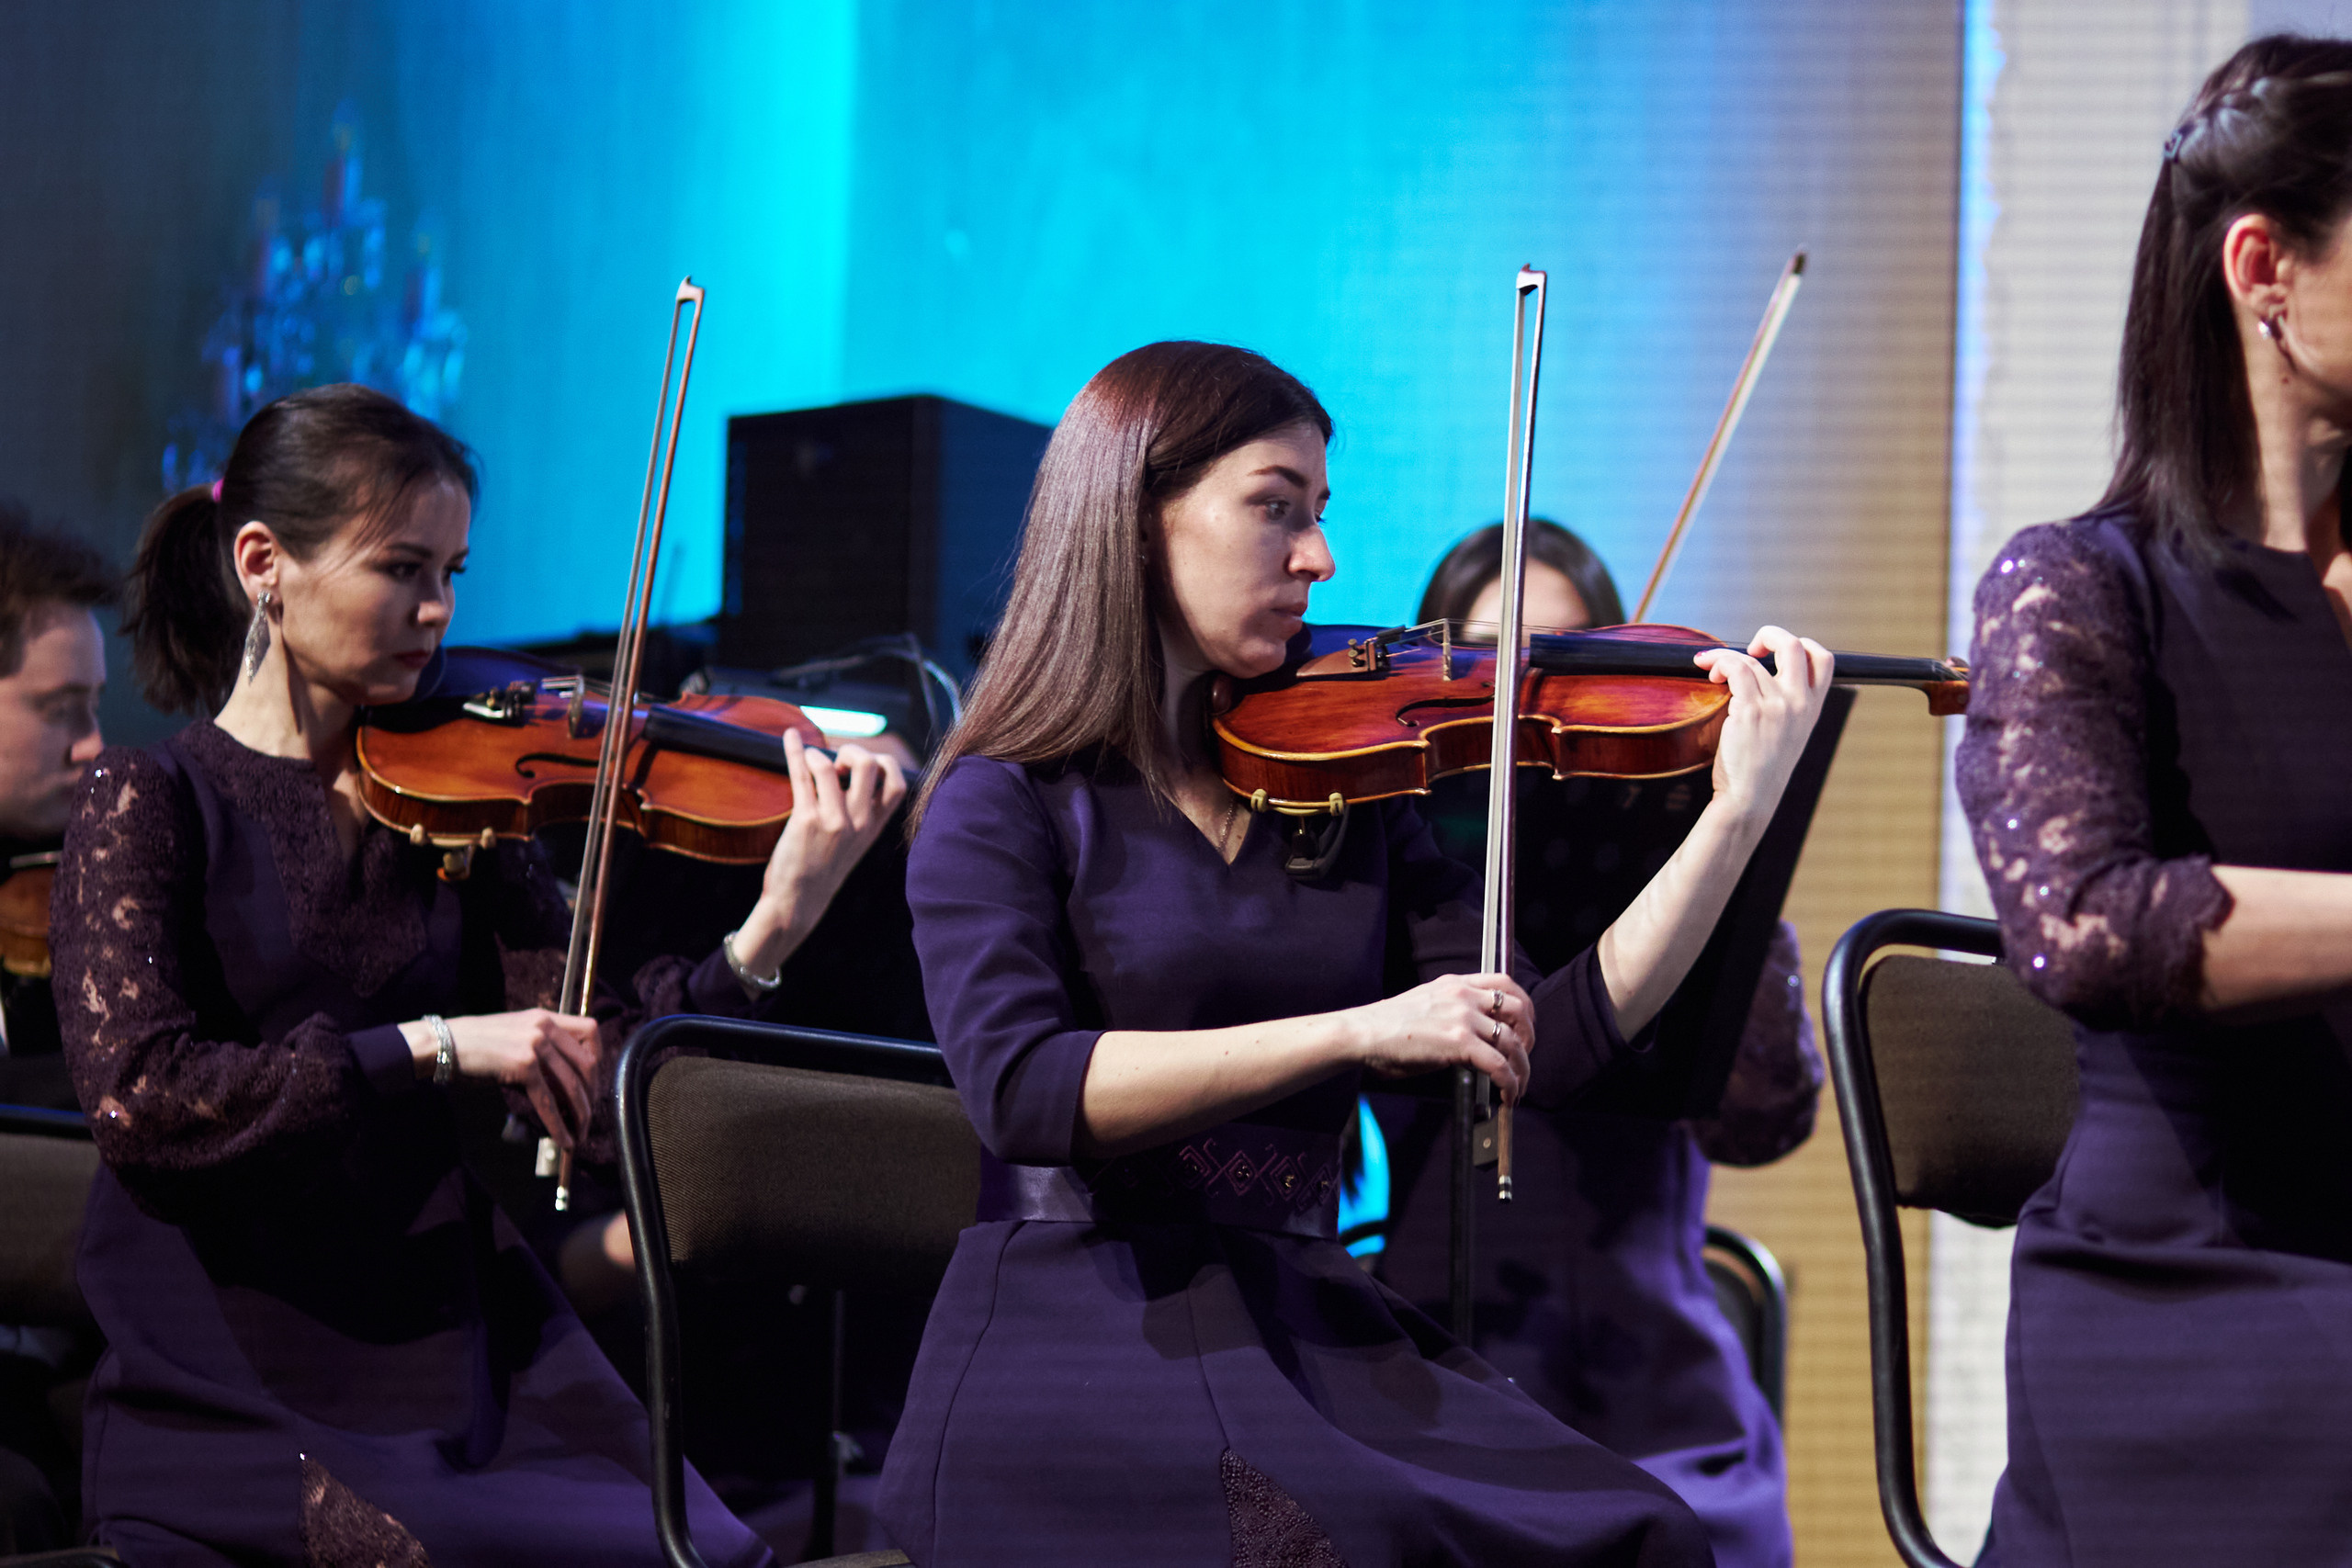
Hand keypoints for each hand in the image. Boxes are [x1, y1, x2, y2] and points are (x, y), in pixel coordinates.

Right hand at [410, 1009, 600, 1150]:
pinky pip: (548, 1101)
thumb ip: (541, 1048)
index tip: (592, 1083)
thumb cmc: (474, 1044)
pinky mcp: (522, 1066)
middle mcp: (544, 1027)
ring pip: (571, 1085)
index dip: (597, 1059)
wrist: (441, 1043)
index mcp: (545, 1017)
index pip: (590, 1031)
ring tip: (580, 1134)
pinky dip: (558, 1124)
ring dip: (580, 1114)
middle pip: (586, 1063)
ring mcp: (534, 1045)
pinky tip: (564, 1140)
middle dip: (591, 1095)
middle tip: (588, 1116)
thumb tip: (561, 1082)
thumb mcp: (514, 1034)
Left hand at [734, 730, 907, 973]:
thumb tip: (850, 772)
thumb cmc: (822, 869)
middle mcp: (859, 823)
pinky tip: (790, 738)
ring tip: (812, 763)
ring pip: (831, 768)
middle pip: (870, 766)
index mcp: (874, 827)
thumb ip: (860, 813)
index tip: (864, 767)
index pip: (898, 784)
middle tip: (837, 764)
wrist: (798, 902)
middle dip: (854, 752)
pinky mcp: (806, 821)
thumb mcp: (854, 843)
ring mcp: (833, 822)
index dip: (885, 764)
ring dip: (819, 756)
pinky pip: (802, 776)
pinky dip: (795, 751)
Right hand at [1347, 973, 1532, 1104]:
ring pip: (1514, 1042)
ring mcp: (1464, 1017)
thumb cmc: (1385, 1025)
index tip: (1522, 1026)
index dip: (1521, 1005)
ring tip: (1519, 1085)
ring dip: (1523, 1067)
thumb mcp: (1425, 1004)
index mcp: (1455, 984)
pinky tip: (1508, 1095)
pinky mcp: (1460, 1042)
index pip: (1503, 983)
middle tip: (1524, 1055)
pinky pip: (1499, 1065)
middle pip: (1518, 1008)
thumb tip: (1470, 1037)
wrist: (1363, 1032)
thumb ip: (1451, 1012)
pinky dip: (1510, 1083)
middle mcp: (1464, 995)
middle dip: (1529, 1035)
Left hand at [1694, 625, 1832, 822]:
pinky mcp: (1751, 711)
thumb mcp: (1787, 734)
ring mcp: (1777, 706)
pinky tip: (1710, 673)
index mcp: (1812, 709)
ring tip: (1713, 671)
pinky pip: (1734, 668)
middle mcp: (1800, 704)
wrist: (1750, 799)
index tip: (1774, 653)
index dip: (1801, 643)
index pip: (1823, 659)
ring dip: (1725, 657)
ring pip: (1751, 660)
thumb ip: (1784, 706)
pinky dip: (1718, 663)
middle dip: (1769, 634)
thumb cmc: (1761, 770)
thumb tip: (1758, 676)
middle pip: (1795, 645)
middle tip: (1750, 648)